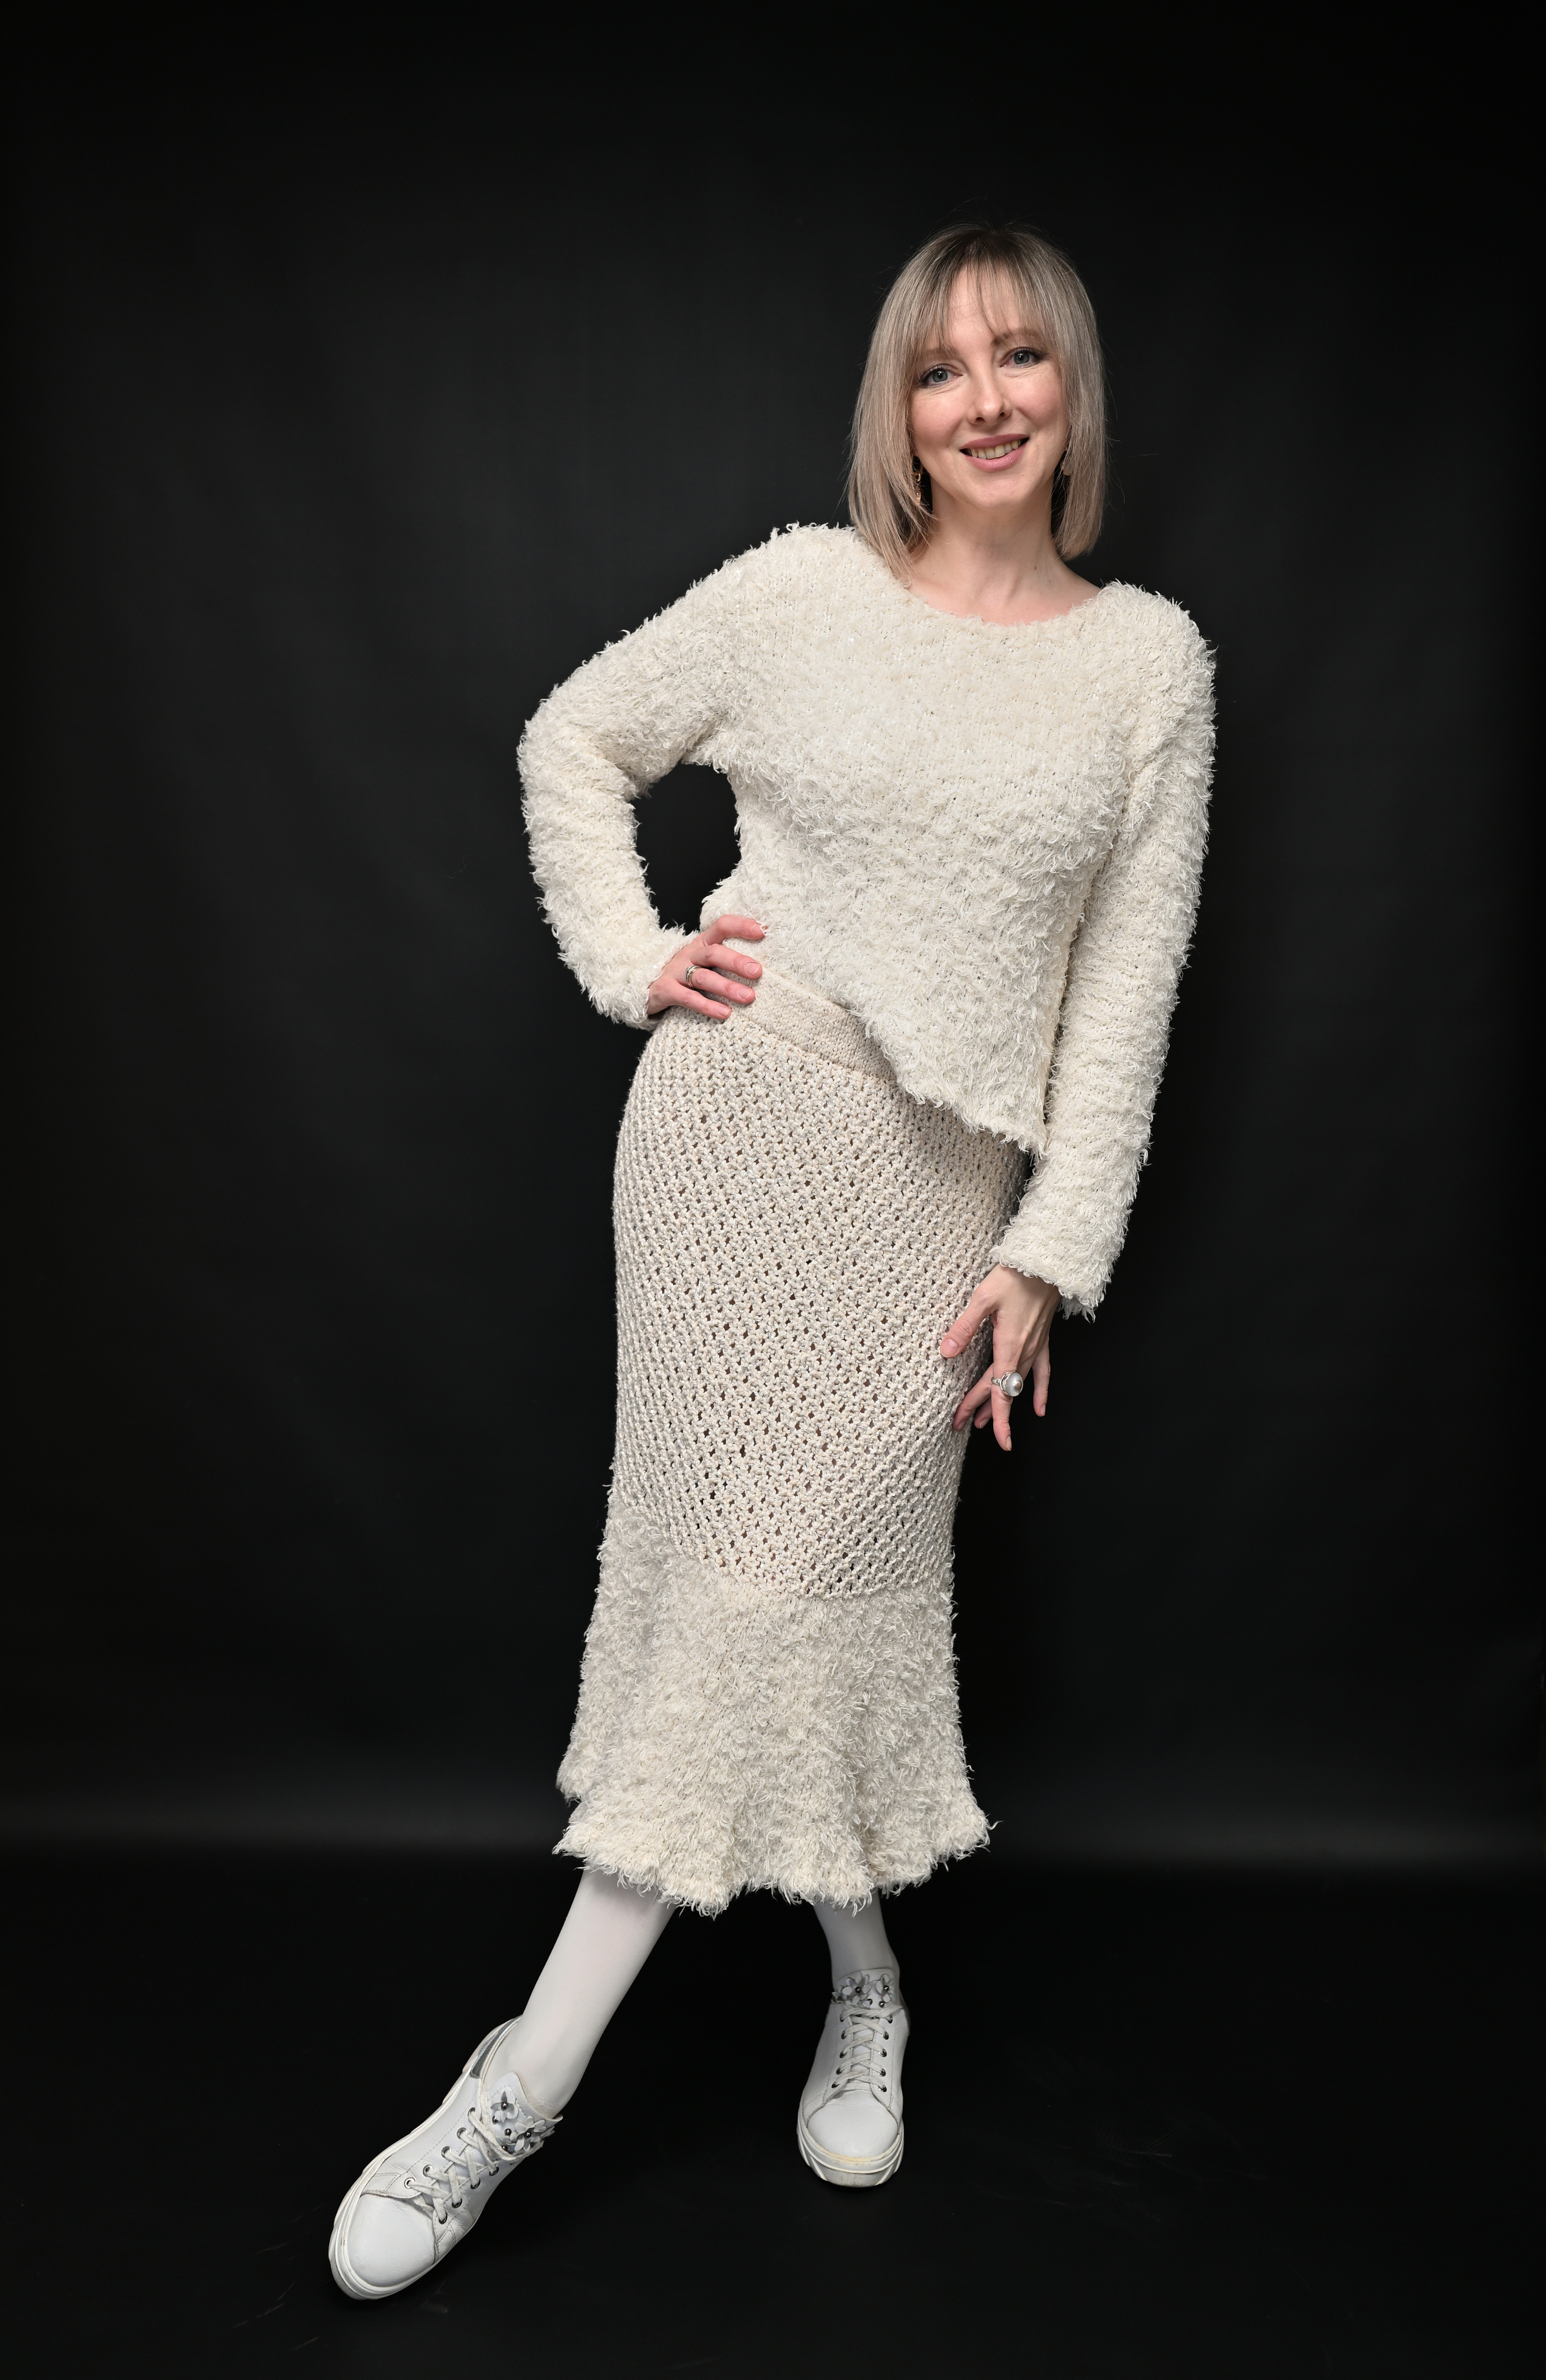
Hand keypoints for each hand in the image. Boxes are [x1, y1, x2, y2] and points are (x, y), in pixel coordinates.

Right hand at [647, 914, 765, 1019]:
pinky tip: (725, 1013)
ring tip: (748, 997)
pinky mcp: (666, 991)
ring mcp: (676, 972)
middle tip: (757, 971)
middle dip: (736, 961)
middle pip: (713, 953)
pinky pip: (688, 999)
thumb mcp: (703, 961)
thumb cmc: (684, 974)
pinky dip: (707, 1006)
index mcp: (702, 943)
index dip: (741, 926)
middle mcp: (689, 954)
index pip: (721, 926)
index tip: (762, 931)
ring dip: (726, 987)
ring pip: (703, 977)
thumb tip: (762, 966)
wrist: (645, 985)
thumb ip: (726, 959)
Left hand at [941, 1264, 1057, 1449]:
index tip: (999, 1441)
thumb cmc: (1014, 1277)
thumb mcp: (982, 1298)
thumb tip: (946, 1352)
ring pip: (1018, 1384)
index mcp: (1009, 1346)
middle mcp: (1024, 1352)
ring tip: (987, 1423)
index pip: (1000, 1390)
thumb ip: (964, 1327)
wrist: (1045, 1263)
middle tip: (961, 1424)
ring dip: (1002, 1404)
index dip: (998, 1418)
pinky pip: (1043, 1372)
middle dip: (983, 1410)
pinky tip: (1040, 1407)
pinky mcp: (1042, 1340)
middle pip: (1002, 1389)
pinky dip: (1040, 1391)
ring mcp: (1035, 1347)